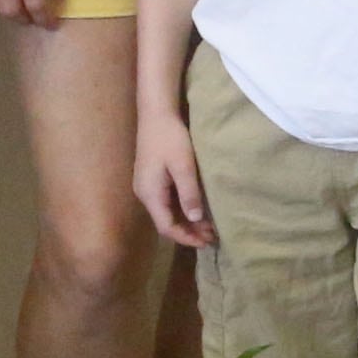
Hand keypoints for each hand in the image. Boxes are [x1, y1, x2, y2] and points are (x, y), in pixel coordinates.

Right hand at [134, 109, 214, 248]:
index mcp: (150, 193)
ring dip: (186, 221)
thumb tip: (195, 219)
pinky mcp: (151, 179)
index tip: (207, 242)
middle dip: (188, 231)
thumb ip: (189, 194)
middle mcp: (144, 194)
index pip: (166, 227)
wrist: (156, 114)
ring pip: (166, 213)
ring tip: (208, 226)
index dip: (186, 238)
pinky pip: (166, 202)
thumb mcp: (183, 166)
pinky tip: (195, 209)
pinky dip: (181, 210)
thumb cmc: (170, 138)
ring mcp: (146, 186)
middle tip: (213, 236)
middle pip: (165, 222)